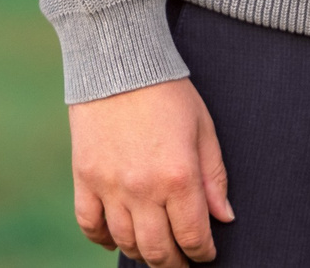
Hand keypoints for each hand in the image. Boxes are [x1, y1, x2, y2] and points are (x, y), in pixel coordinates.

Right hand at [69, 77, 232, 262]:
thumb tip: (224, 217)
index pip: (193, 236)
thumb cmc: (168, 92)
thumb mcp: (203, 128)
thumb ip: (214, 176)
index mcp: (179, 176)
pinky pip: (90, 225)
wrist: (118, 61)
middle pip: (159, 250)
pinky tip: (116, 238)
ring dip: (143, 253)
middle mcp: (143, 188)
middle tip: (182, 262)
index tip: (206, 253)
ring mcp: (110, 186)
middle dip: (174, 263)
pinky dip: (103, 239)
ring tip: (155, 249)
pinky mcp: (84, 178)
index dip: (202, 253)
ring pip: (126, 242)